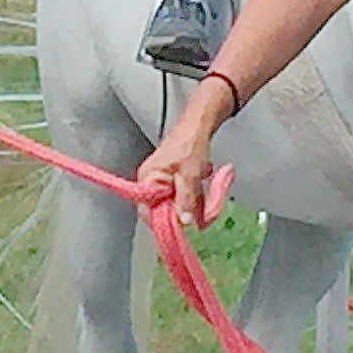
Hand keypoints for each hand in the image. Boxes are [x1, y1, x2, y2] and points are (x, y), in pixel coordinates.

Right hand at [135, 83, 231, 223]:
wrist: (199, 126)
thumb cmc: (190, 143)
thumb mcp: (190, 175)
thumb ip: (186, 200)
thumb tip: (184, 221)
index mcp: (148, 179)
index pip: (148, 211)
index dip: (164, 221)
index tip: (181, 226)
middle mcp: (151, 182)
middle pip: (164, 210)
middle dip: (184, 213)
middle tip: (200, 215)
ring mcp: (163, 182)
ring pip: (176, 205)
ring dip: (193, 206)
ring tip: (205, 199)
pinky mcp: (174, 181)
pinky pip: (183, 198)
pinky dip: (195, 199)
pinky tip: (204, 193)